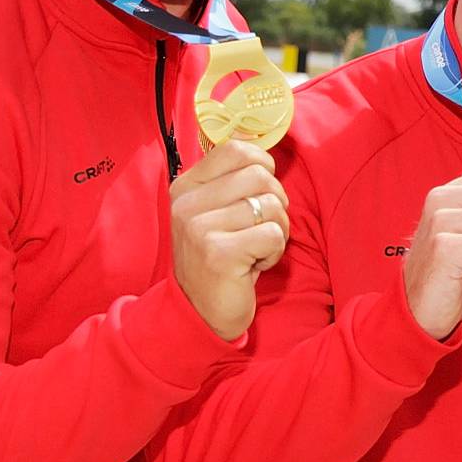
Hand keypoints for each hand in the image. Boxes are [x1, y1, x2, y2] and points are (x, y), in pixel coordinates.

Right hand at [169, 141, 289, 340]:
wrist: (200, 312)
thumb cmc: (219, 258)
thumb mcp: (217, 213)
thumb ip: (233, 182)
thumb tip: (267, 153)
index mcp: (185, 187)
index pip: (236, 149)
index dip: (263, 166)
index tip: (260, 192)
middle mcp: (186, 204)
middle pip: (261, 176)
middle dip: (275, 204)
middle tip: (259, 229)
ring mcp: (199, 228)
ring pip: (272, 207)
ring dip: (276, 232)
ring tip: (254, 250)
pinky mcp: (219, 254)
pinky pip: (273, 235)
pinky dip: (274, 252)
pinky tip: (254, 265)